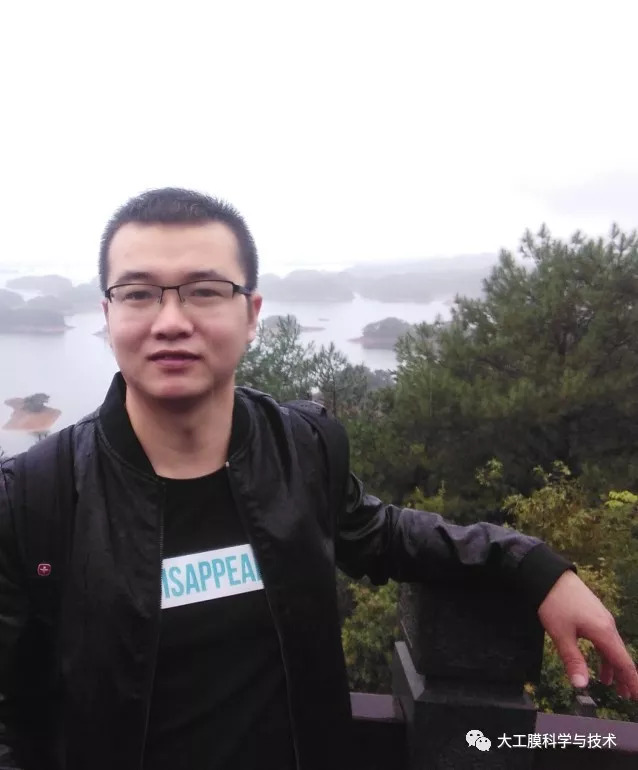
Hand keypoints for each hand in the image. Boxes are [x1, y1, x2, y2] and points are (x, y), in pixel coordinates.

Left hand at [538, 570, 637, 698]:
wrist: (548, 574)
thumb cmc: (554, 603)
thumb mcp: (561, 635)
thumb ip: (573, 660)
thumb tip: (581, 685)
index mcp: (603, 632)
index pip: (624, 663)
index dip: (632, 682)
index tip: (637, 697)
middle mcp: (607, 624)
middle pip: (621, 655)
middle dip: (624, 676)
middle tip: (626, 696)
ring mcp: (601, 617)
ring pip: (612, 646)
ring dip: (612, 665)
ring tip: (609, 684)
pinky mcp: (593, 612)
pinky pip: (604, 637)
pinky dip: (604, 652)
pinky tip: (597, 659)